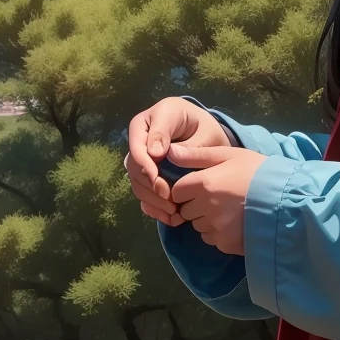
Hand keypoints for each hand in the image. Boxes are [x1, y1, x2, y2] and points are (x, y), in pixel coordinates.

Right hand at [124, 97, 232, 224]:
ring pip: (136, 181)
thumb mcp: (203, 129)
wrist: (205, 132)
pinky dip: (153, 206)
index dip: (145, 165)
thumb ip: (183, 141)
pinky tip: (169, 217)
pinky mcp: (145, 172)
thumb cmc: (205, 128)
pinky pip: (142, 191)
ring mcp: (140, 156)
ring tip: (173, 213)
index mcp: (150, 122)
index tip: (159, 181)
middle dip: (150, 187)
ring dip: (152, 200)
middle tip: (170, 201)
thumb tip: (155, 153)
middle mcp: (139, 139)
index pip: (138, 145)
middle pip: (134, 166)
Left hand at [166, 140, 266, 256]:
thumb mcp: (229, 155)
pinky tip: (235, 223)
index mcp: (203, 183)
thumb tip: (169, 152)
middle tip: (219, 198)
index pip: (177, 192)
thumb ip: (197, 155)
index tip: (199, 187)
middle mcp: (205, 207)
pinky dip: (219, 234)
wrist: (289, 199)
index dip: (186, 190)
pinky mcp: (227, 244)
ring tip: (229, 211)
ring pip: (198, 226)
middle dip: (196, 205)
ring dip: (206, 220)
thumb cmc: (259, 172)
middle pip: (186, 211)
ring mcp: (216, 228)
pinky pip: (212, 239)